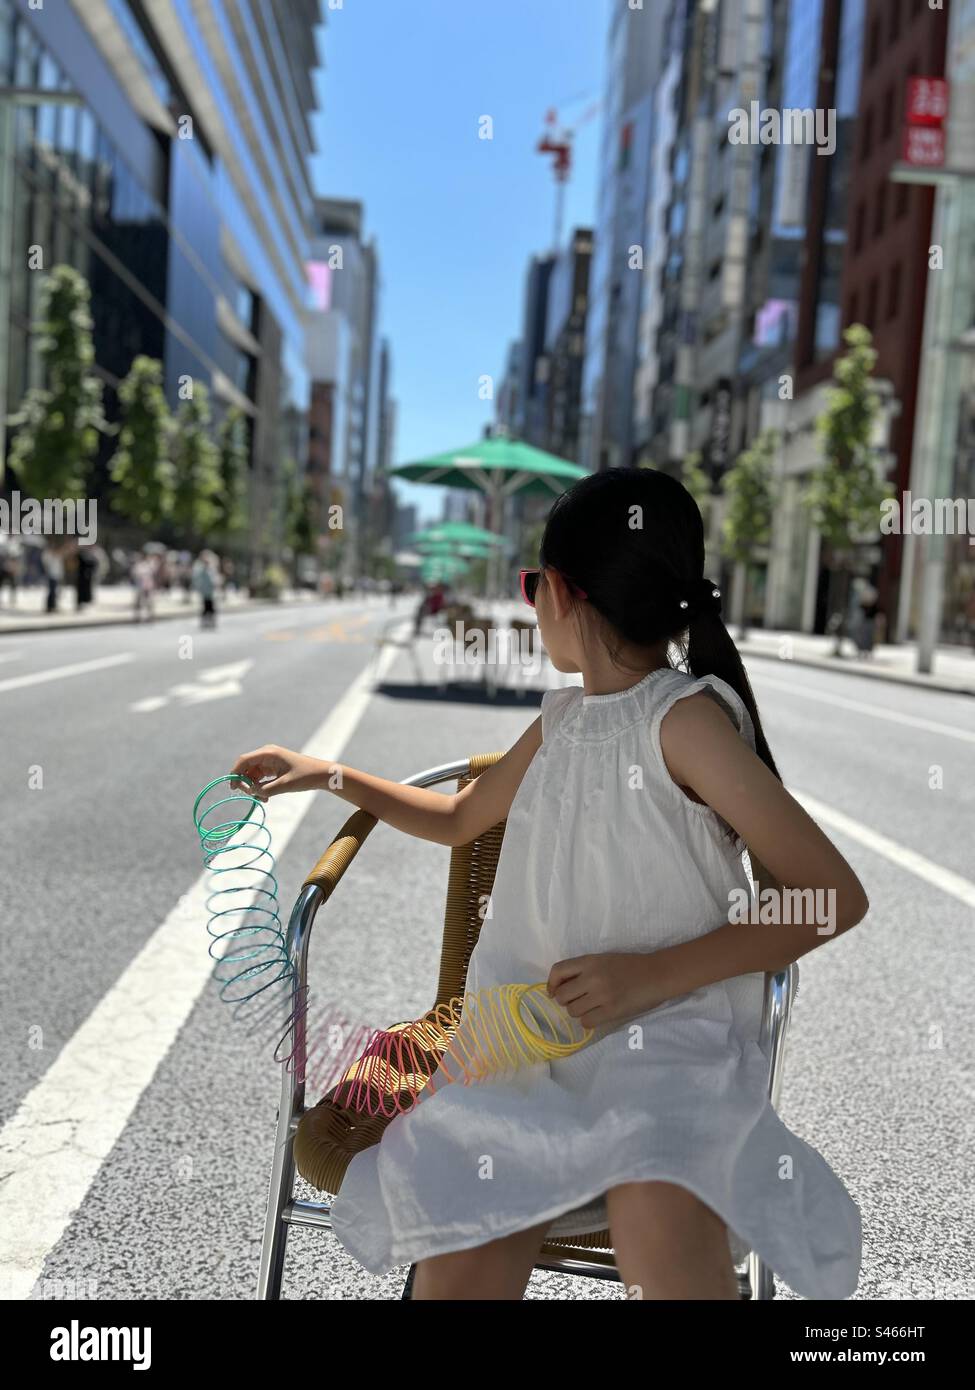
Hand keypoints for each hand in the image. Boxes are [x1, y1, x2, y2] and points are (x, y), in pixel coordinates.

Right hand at [230, 744, 327, 799]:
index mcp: (268, 753)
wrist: (321, 774)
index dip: (235, 773)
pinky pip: (260, 777)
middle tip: (252, 796)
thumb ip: (265, 789)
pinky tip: (266, 797)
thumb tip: (251, 792)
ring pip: (252, 774)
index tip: (233, 788)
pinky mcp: (273, 768)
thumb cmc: (305, 777)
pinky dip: (260, 787)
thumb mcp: (284, 785)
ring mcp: (270, 761)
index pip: (244, 760)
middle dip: (246, 783)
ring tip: (264, 799)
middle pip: (246, 768)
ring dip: (254, 787)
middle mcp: (267, 755)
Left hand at [546, 952, 669, 1028]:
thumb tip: (559, 986)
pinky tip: (598, 1015)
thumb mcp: (603, 959)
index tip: (554, 991)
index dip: (551, 983)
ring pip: (572, 1011)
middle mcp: (593, 977)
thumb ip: (583, 970)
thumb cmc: (630, 966)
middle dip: (566, 1000)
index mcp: (590, 961)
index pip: (558, 971)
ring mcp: (602, 995)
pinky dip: (589, 1021)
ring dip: (578, 1011)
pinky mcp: (612, 1011)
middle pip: (562, 995)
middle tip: (578, 1000)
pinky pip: (586, 1022)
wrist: (656, 974)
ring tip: (591, 1007)